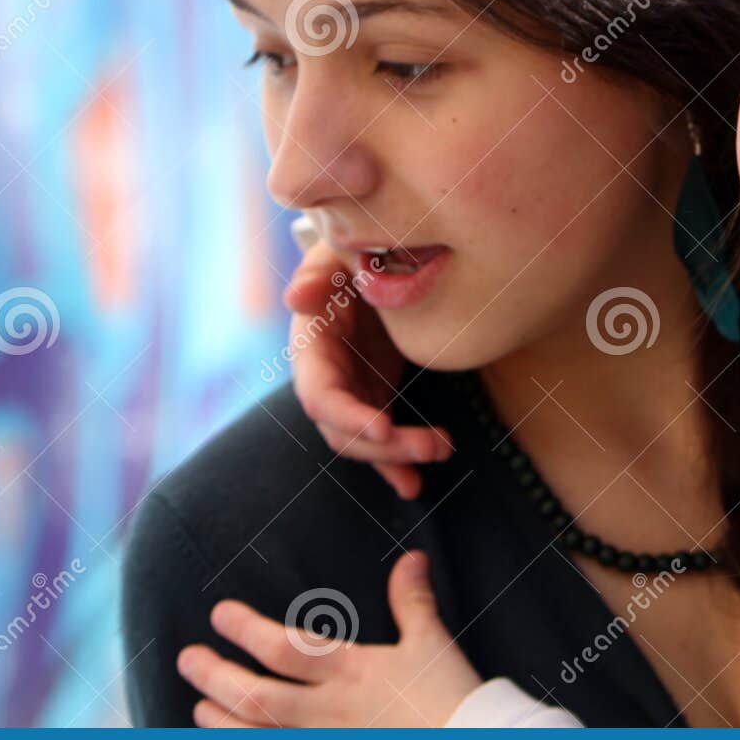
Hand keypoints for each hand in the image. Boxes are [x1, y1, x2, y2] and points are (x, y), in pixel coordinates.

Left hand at [178, 551, 481, 727]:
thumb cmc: (451, 697)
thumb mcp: (433, 645)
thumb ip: (413, 601)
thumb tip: (411, 557)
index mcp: (351, 673)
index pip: (285, 648)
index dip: (246, 630)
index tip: (219, 614)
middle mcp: (326, 713)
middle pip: (255, 696)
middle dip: (215, 676)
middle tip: (188, 658)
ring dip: (221, 723)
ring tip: (201, 709)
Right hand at [286, 240, 451, 498]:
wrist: (379, 260)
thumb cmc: (356, 252)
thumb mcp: (338, 253)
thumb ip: (319, 271)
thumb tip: (297, 297)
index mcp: (312, 345)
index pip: (320, 394)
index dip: (347, 415)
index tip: (383, 426)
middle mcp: (326, 376)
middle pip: (343, 428)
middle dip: (385, 444)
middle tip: (436, 446)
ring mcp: (349, 391)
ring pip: (363, 440)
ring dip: (398, 454)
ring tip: (442, 450)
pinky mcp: (372, 398)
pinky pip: (380, 441)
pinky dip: (394, 465)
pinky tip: (412, 487)